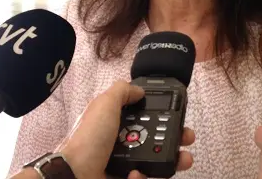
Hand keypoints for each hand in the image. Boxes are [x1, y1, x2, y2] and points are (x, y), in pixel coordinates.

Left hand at [58, 80, 194, 178]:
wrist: (75, 175)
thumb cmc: (89, 139)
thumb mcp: (105, 104)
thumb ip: (122, 91)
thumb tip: (139, 90)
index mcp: (116, 120)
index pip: (145, 114)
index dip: (164, 114)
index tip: (179, 115)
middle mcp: (120, 140)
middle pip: (155, 137)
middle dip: (175, 138)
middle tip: (187, 139)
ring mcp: (123, 162)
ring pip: (155, 159)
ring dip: (171, 159)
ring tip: (182, 160)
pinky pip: (143, 177)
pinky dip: (143, 176)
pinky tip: (136, 173)